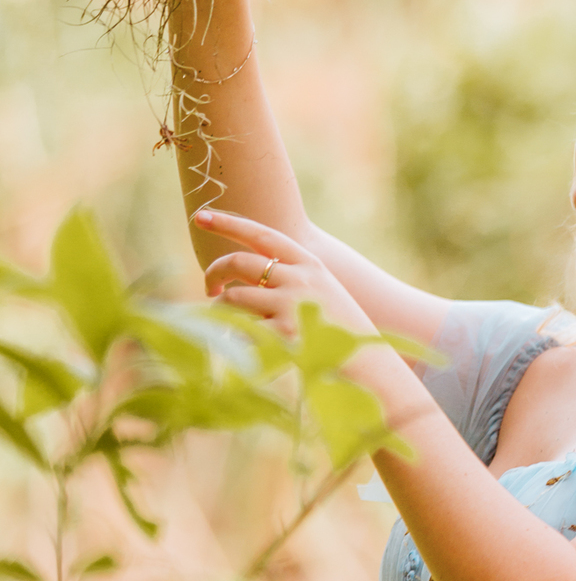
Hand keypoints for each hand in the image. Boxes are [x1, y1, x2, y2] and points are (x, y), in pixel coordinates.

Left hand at [194, 209, 373, 337]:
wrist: (369, 365)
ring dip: (219, 310)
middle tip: (210, 287)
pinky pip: (239, 331)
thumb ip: (291, 277)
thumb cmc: (341, 330)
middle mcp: (299, 279)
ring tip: (225, 322)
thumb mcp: (323, 291)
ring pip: (232, 298)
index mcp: (310, 264)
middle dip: (215, 272)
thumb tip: (243, 274)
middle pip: (238, 263)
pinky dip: (231, 338)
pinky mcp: (281, 335)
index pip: (261, 233)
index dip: (229, 223)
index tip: (201, 216)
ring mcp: (289, 306)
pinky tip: (238, 345)